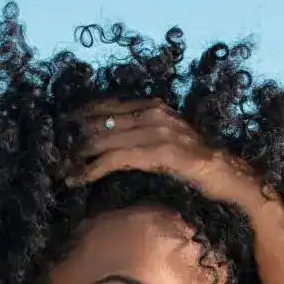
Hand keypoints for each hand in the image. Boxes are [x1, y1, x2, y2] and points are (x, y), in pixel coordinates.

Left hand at [69, 99, 271, 216]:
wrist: (232, 179)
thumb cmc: (201, 170)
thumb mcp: (170, 146)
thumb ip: (147, 139)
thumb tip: (119, 145)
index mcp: (157, 108)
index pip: (110, 104)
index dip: (82, 115)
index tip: (61, 127)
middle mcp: (155, 113)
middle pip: (101, 119)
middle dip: (73, 136)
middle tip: (52, 152)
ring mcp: (157, 132)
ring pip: (104, 138)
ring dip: (77, 155)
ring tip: (59, 168)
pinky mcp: (158, 153)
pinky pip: (115, 158)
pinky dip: (92, 168)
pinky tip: (76, 178)